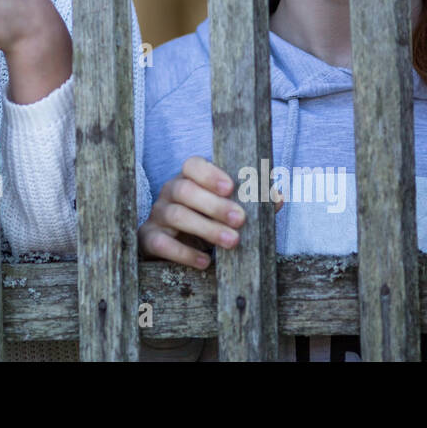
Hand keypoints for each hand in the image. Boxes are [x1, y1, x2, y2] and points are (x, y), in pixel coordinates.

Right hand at [138, 156, 282, 269]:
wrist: (170, 242)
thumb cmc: (205, 218)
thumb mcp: (226, 207)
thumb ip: (251, 201)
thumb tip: (276, 197)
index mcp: (188, 178)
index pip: (192, 165)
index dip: (209, 174)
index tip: (230, 187)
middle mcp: (169, 192)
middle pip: (184, 190)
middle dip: (214, 205)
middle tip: (240, 219)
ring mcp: (158, 215)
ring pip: (176, 215)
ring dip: (206, 228)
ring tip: (232, 241)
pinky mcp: (149, 238)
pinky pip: (162, 243)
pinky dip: (183, 253)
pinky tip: (204, 262)